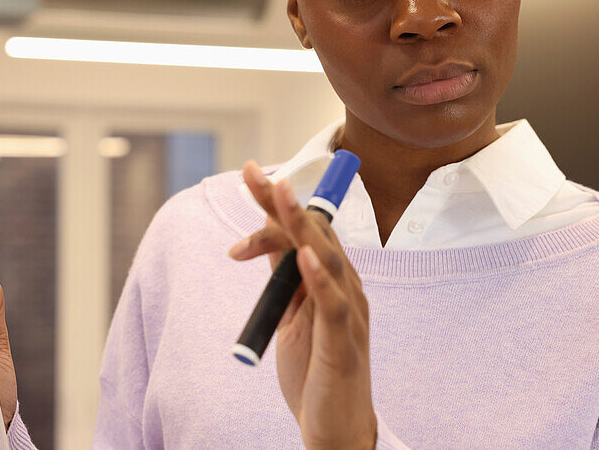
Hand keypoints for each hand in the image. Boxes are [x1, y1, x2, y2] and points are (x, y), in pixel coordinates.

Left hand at [229, 161, 376, 449]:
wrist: (335, 430)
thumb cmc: (315, 373)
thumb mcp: (291, 316)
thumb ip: (284, 278)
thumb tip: (264, 240)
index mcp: (332, 280)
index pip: (306, 230)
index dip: (276, 204)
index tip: (250, 174)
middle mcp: (346, 288)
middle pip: (316, 234)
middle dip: (283, 203)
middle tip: (256, 174)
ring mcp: (349, 313)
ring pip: (327, 258)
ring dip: (301, 225)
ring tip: (280, 197)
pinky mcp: (344, 342)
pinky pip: (333, 303)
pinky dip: (318, 276)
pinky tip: (304, 255)